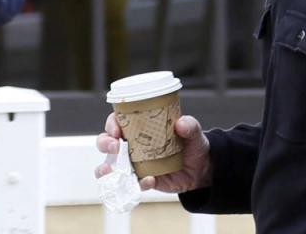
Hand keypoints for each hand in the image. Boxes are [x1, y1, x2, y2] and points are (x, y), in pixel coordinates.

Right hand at [95, 113, 211, 193]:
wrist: (200, 170)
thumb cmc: (191, 144)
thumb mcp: (193, 132)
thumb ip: (189, 125)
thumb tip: (181, 124)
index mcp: (138, 127)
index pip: (116, 121)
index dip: (111, 124)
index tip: (116, 130)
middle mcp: (131, 144)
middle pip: (106, 142)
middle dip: (105, 143)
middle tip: (115, 147)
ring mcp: (133, 164)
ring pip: (109, 166)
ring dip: (105, 169)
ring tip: (111, 171)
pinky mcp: (141, 180)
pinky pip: (131, 184)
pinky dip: (138, 184)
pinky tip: (150, 180)